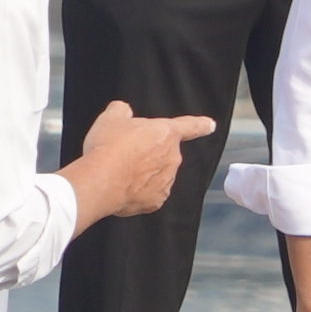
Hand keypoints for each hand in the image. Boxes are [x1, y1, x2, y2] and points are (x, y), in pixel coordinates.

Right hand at [57, 100, 211, 222]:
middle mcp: (171, 157)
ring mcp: (166, 181)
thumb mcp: (111, 118)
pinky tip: (123, 186)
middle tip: (125, 154)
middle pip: (164, 153)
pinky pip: (149, 193)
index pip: (189, 126)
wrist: (100, 181)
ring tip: (121, 171)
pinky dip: (138, 191)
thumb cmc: (107, 148)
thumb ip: (122, 111)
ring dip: (144, 173)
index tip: (210, 126)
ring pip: (157, 174)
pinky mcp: (156, 201)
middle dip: (148, 153)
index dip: (200, 125)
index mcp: (166, 133)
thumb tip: (124, 112)